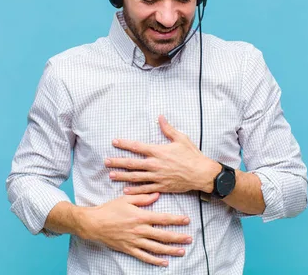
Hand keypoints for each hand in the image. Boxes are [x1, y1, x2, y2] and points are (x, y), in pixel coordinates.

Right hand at [80, 193, 191, 266]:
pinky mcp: (129, 249)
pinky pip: (144, 257)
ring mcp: (135, 241)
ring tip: (182, 251)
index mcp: (140, 216)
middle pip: (163, 235)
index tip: (187, 220)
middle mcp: (140, 230)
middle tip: (190, 238)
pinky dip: (155, 261)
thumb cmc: (110, 209)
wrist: (94, 223)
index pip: (163, 218)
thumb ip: (143, 197)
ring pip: (156, 248)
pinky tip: (164, 262)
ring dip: (170, 250)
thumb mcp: (126, 199)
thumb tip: (157, 195)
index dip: (176, 219)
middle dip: (178, 237)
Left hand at [105, 115, 220, 194]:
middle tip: (106, 162)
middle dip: (118, 162)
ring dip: (122, 176)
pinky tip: (125, 190)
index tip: (114, 141)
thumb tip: (160, 117)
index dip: (124, 143)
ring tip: (111, 175)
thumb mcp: (181, 138)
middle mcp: (155, 164)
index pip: (137, 146)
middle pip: (132, 163)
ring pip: (136, 177)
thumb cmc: (192, 155)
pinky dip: (135, 190)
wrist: (201, 173)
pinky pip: (145, 189)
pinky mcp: (161, 186)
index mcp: (158, 151)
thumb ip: (168, 129)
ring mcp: (157, 177)